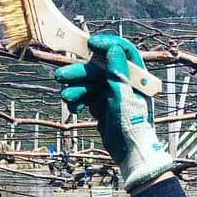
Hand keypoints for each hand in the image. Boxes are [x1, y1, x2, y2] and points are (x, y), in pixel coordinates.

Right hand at [55, 34, 173, 192]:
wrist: (129, 152)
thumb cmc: (132, 125)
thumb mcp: (124, 97)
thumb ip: (118, 73)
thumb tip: (113, 48)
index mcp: (135, 76)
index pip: (121, 51)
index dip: (106, 44)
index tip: (90, 43)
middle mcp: (123, 80)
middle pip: (98, 68)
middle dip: (79, 72)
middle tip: (61, 76)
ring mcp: (111, 92)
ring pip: (89, 82)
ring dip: (76, 88)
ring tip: (66, 96)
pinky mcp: (101, 104)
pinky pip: (86, 96)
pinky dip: (78, 100)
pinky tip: (73, 107)